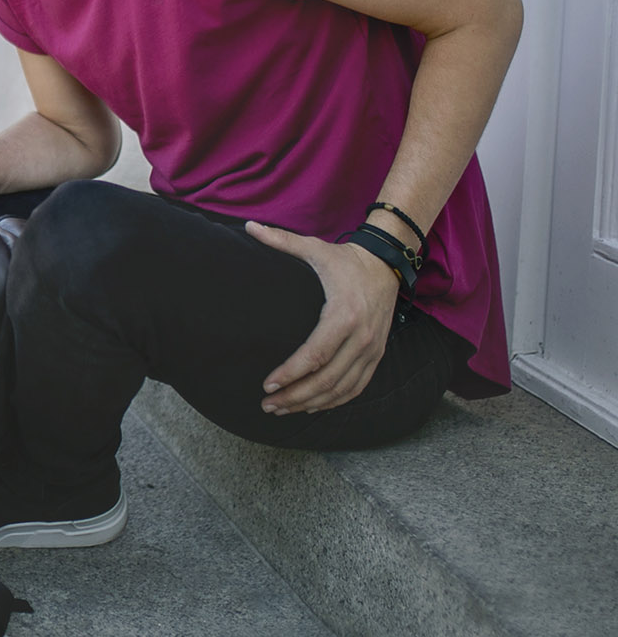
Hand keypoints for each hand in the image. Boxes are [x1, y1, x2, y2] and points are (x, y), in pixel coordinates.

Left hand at [248, 221, 400, 414]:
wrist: (387, 264)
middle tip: (267, 405)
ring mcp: (372, 349)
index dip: (290, 374)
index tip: (267, 385)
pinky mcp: (377, 355)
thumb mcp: (315, 249)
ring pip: (342, 389)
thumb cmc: (345, 259)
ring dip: (312, 403)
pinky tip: (311, 407)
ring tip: (283, 410)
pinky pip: (357, 387)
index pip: (315, 355)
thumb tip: (249, 226)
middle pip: (327, 379)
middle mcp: (362, 337)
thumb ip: (282, 240)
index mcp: (343, 315)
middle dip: (295, 396)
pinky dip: (335, 402)